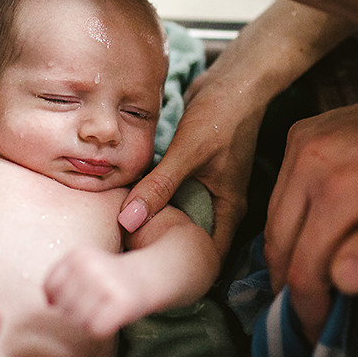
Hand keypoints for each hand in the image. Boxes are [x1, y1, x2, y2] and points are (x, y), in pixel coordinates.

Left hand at [44, 246, 147, 338]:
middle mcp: (91, 266)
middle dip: (73, 310)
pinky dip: (101, 328)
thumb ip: (61, 278)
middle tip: (93, 302)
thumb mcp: (82, 265)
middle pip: (62, 305)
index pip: (50, 286)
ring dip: (87, 320)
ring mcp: (107, 284)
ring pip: (77, 319)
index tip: (75, 295)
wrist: (146, 276)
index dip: (57, 298)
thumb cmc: (107, 276)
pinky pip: (95, 328)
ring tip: (101, 308)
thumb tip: (49, 302)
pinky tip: (111, 316)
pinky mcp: (122, 302)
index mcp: (78, 254)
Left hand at [119, 64, 265, 258]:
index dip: (184, 270)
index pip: (209, 256)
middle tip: (129, 259)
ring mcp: (207, 187)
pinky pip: (172, 195)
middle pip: (190, 239)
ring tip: (124, 236)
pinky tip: (131, 202)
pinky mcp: (193, 171)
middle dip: (164, 249)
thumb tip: (129, 220)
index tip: (151, 276)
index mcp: (229, 208)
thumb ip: (160, 186)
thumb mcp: (188, 153)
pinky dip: (155, 199)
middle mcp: (220, 203)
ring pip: (179, 216)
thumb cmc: (222, 116)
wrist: (233, 80)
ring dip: (157, 223)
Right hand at [264, 56, 357, 341]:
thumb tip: (343, 278)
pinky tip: (313, 236)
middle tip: (312, 313)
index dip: (309, 307)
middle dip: (291, 286)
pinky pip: (280, 193)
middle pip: (280, 244)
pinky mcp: (298, 135)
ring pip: (273, 219)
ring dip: (287, 256)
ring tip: (310, 282)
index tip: (320, 331)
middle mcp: (309, 162)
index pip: (306, 265)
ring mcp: (299, 145)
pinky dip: (289, 222)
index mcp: (342, 186)